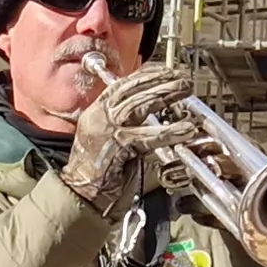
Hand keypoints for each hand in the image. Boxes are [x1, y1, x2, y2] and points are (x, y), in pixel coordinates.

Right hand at [58, 62, 194, 213]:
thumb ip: (130, 125)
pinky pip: (147, 136)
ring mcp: (106, 129)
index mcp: (97, 112)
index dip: (146, 75)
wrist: (81, 195)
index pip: (123, 85)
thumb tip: (157, 114)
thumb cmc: (99, 173)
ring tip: (185, 88)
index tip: (166, 70)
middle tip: (182, 77)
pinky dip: (169, 132)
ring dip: (165, 94)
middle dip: (160, 80)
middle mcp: (99, 116)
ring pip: (139, 105)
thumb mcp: (112, 140)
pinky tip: (186, 130)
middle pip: (132, 90)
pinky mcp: (116, 146)